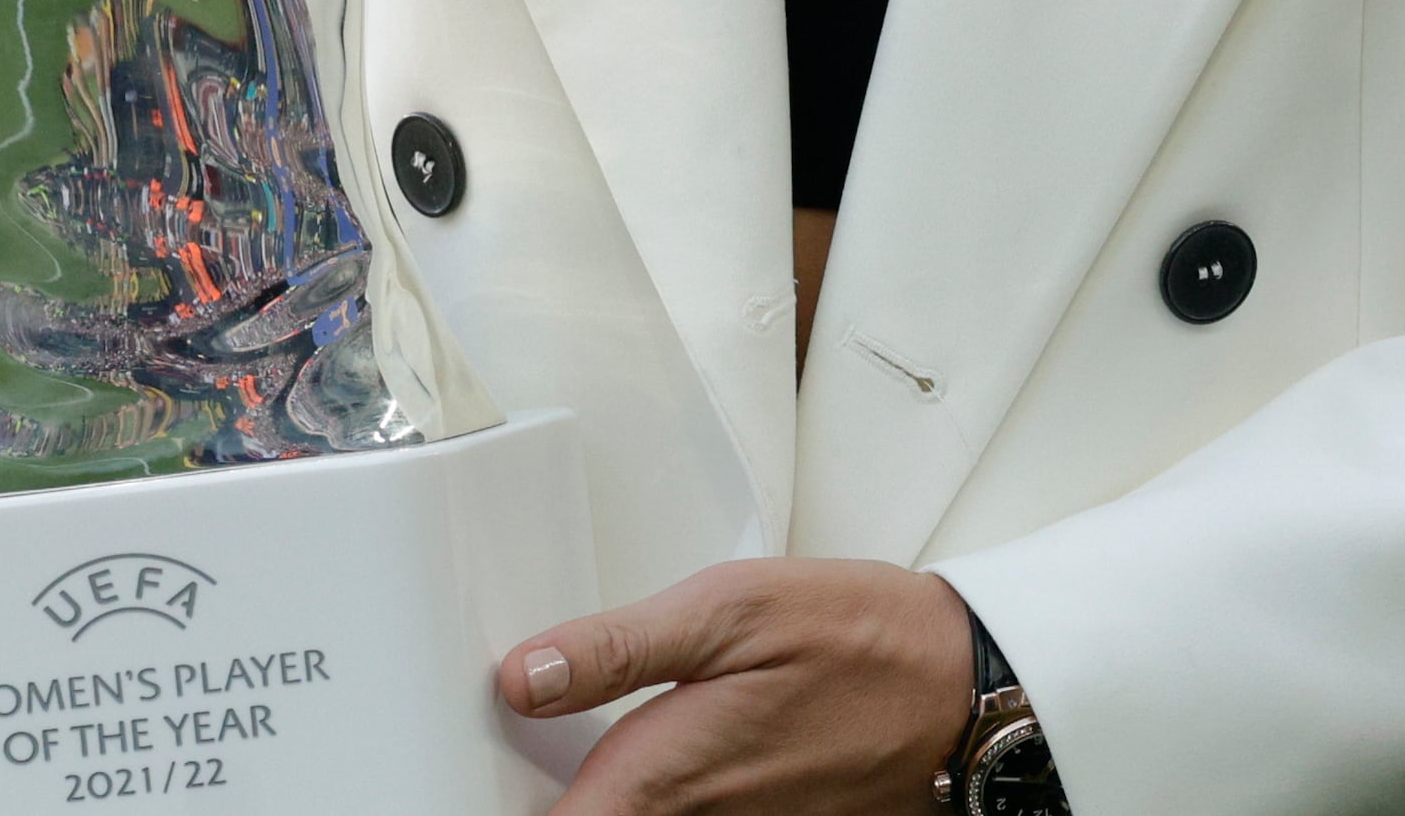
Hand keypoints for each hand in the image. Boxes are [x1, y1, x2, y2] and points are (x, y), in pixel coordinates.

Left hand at [500, 558, 977, 814]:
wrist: (957, 690)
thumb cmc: (857, 639)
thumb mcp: (731, 608)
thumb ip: (619, 646)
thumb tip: (521, 675)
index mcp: (661, 773)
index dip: (486, 803)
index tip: (446, 775)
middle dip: (529, 791)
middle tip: (480, 751)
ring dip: (585, 791)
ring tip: (534, 747)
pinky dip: (634, 793)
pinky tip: (625, 755)